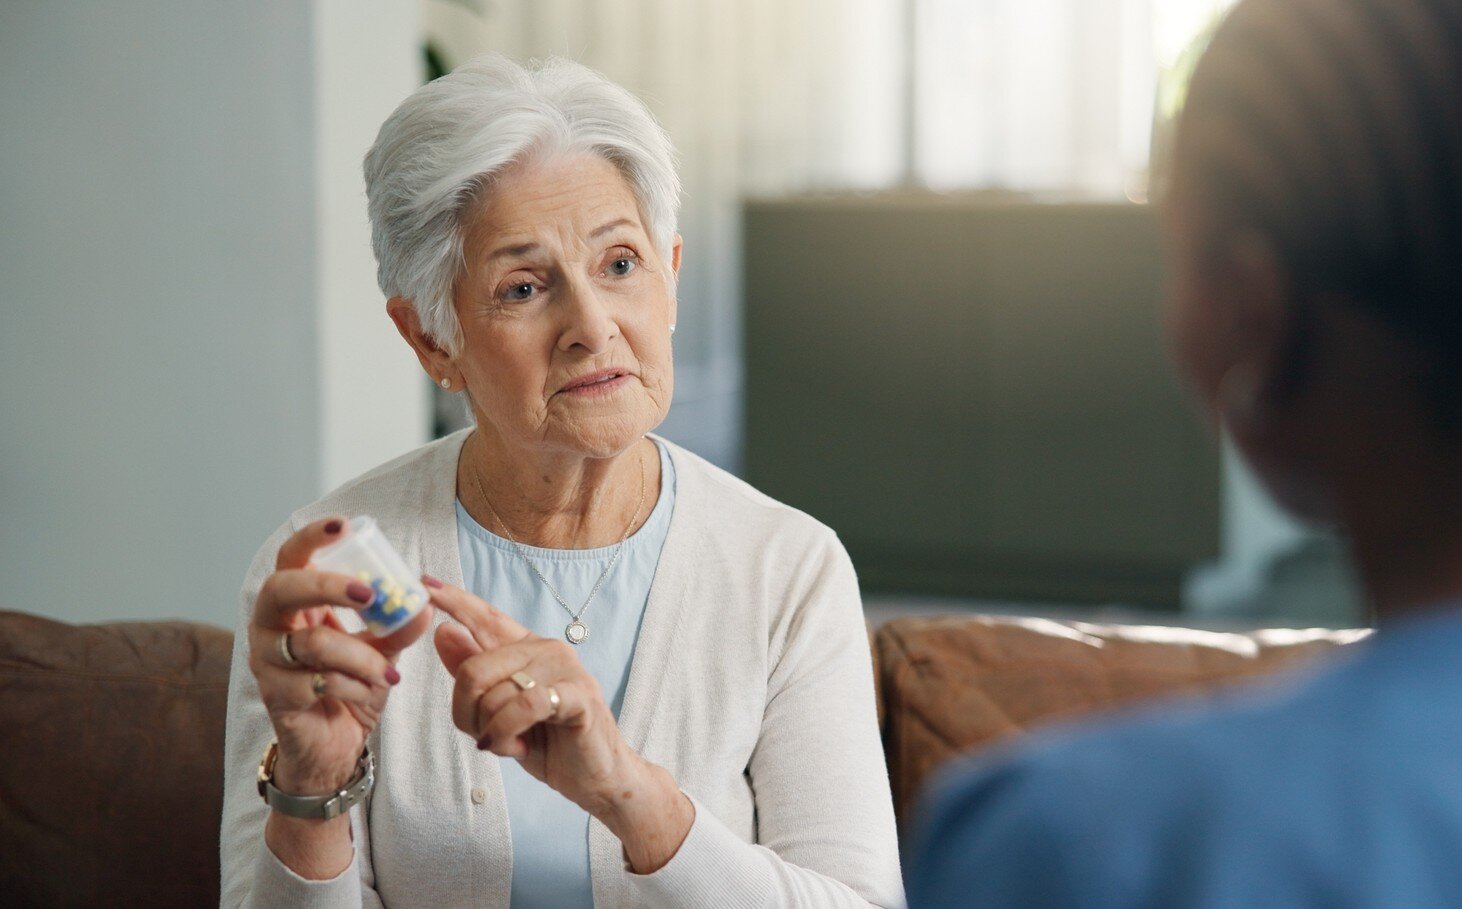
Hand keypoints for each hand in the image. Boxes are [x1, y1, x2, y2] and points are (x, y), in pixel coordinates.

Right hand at [248, 517, 432, 794]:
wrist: (335, 744)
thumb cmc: (351, 684)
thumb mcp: (381, 649)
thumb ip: (399, 625)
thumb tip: (424, 601)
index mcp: (294, 604)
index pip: (290, 559)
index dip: (310, 538)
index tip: (342, 525)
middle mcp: (270, 626)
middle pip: (281, 589)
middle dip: (329, 587)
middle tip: (370, 595)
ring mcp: (267, 662)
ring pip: (313, 644)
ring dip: (362, 656)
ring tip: (387, 672)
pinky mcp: (275, 696)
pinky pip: (318, 681)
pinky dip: (354, 684)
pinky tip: (368, 691)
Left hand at [429, 578, 693, 870]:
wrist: (597, 777)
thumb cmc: (550, 742)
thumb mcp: (501, 711)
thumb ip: (476, 674)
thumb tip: (443, 632)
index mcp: (526, 648)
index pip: (486, 617)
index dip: (455, 600)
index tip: (425, 584)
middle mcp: (546, 649)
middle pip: (474, 668)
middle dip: (466, 711)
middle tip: (482, 735)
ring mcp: (565, 669)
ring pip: (496, 692)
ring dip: (492, 730)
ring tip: (509, 744)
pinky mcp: (579, 694)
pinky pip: (525, 705)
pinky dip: (510, 730)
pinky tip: (516, 746)